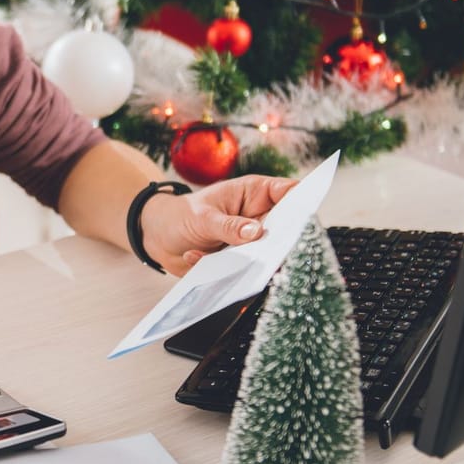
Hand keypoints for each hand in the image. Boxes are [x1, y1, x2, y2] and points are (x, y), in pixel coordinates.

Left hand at [139, 175, 296, 275]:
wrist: (158, 238)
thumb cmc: (181, 216)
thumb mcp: (203, 217)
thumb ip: (229, 226)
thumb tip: (257, 232)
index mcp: (255, 193)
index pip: (289, 192)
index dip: (302, 203)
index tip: (305, 220)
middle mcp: (259, 217)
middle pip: (287, 227)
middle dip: (282, 241)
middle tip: (270, 251)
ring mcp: (252, 240)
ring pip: (271, 253)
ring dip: (255, 261)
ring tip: (231, 260)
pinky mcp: (243, 261)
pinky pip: (249, 270)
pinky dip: (230, 271)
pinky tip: (197, 257)